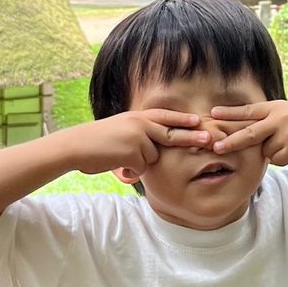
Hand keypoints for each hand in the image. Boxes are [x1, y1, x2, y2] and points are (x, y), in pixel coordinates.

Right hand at [71, 109, 209, 176]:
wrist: (76, 146)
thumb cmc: (96, 142)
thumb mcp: (121, 130)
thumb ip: (139, 134)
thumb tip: (154, 150)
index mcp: (138, 116)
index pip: (166, 116)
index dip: (183, 119)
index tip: (200, 121)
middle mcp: (140, 123)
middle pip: (172, 133)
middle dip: (192, 138)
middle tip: (210, 140)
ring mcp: (138, 136)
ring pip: (152, 157)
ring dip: (139, 162)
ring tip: (119, 156)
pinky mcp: (134, 151)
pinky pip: (141, 167)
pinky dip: (130, 170)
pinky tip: (116, 163)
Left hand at [210, 100, 287, 166]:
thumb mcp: (286, 112)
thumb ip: (268, 120)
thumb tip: (246, 134)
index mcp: (275, 107)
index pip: (248, 110)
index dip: (230, 113)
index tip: (212, 113)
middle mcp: (278, 119)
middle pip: (249, 133)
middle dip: (231, 142)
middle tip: (216, 147)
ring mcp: (285, 135)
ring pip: (264, 151)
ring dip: (271, 152)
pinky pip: (276, 160)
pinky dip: (282, 158)